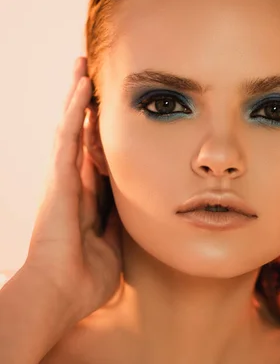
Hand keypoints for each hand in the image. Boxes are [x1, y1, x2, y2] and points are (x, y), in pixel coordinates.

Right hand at [24, 57, 123, 322]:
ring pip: (70, 128)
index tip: (109, 115)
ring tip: (83, 68)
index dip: (99, 135)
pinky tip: (82, 85)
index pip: (94, 159)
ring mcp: (62, 179)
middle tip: (89, 76)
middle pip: (78, 137)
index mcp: (84, 201)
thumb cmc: (83, 280)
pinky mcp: (58, 178)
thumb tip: (135, 213)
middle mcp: (70, 185)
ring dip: (77, 97)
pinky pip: (68, 136)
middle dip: (84, 108)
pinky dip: (75, 109)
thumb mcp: (112, 249)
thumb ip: (119, 227)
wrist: (59, 295)